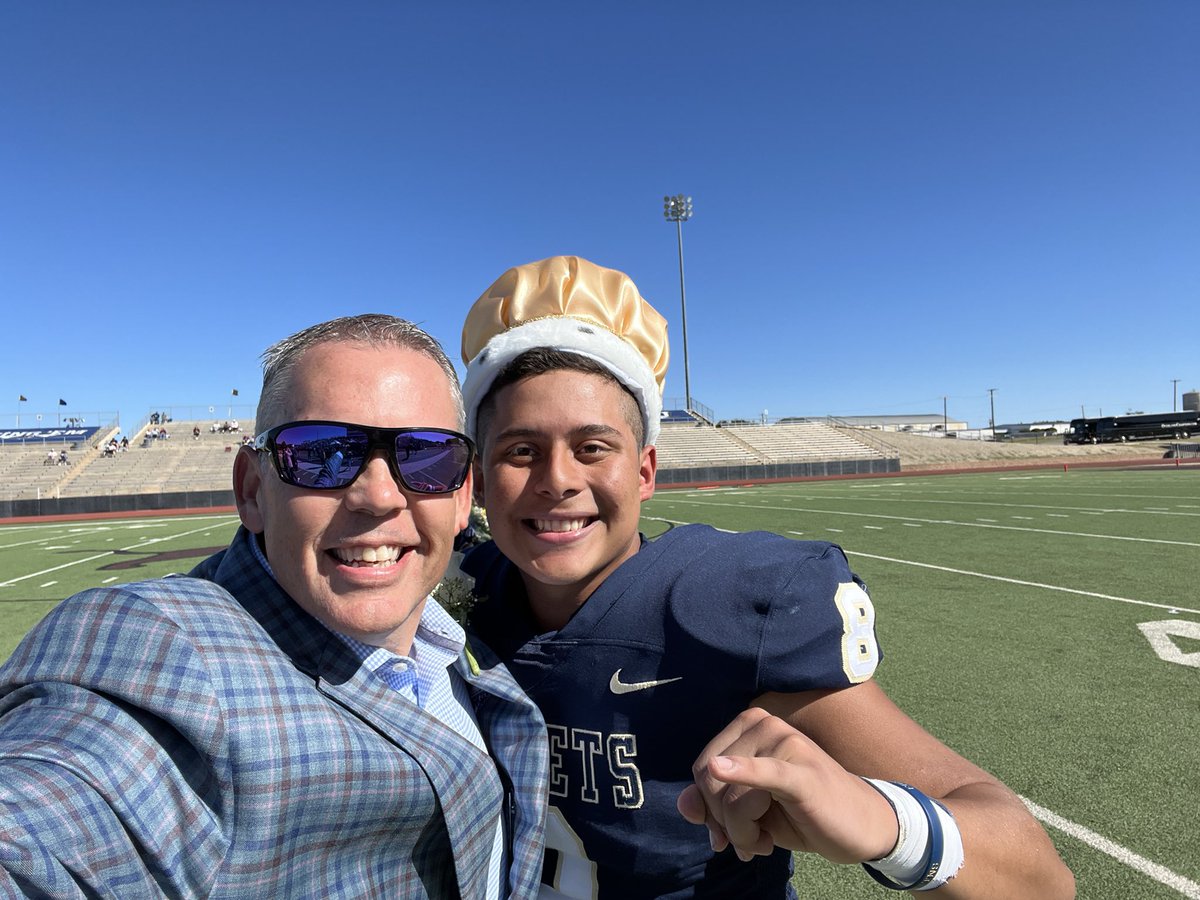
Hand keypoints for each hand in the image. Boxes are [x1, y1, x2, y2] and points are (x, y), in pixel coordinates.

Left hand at [677, 707, 897, 863]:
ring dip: (743, 833)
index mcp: (750, 726)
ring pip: (732, 797)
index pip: (702, 768)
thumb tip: (682, 804)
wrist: (862, 825)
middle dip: (724, 824)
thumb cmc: (802, 812)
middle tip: (752, 843)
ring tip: (764, 843)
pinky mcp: (802, 773)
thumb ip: (714, 805)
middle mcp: (765, 724)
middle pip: (711, 782)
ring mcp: (786, 744)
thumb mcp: (752, 811)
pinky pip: (764, 773)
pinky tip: (723, 770)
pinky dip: (742, 773)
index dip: (708, 809)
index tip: (729, 833)